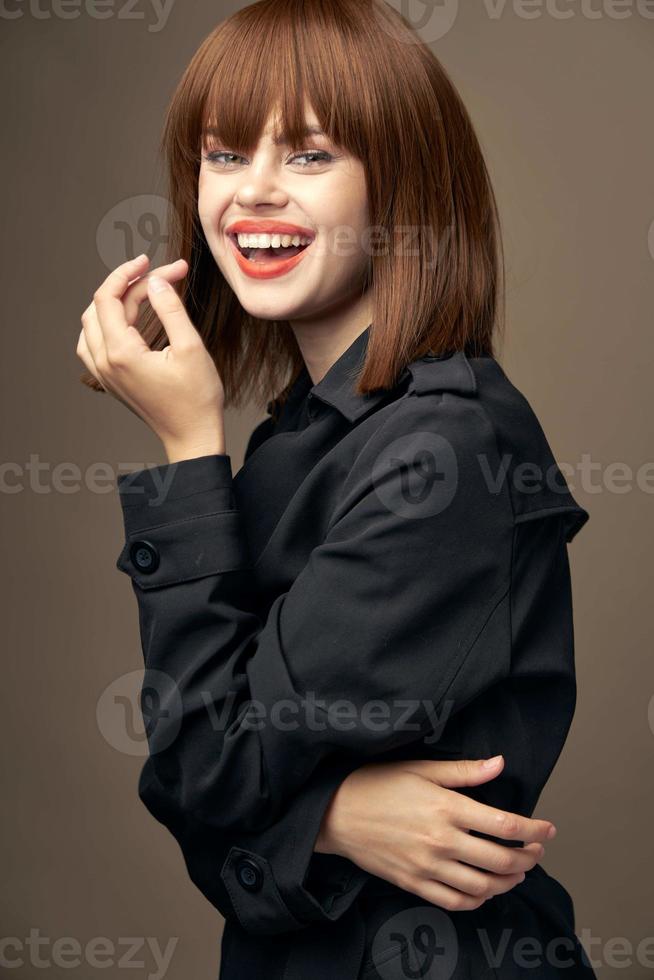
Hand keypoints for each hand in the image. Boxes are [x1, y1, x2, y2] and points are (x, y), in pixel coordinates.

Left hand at [76, 254, 225, 458]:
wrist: (193, 437)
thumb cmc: (196, 398)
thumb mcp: (191, 348)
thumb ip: (171, 309)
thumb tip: (156, 282)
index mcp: (121, 353)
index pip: (108, 298)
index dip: (127, 273)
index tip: (150, 261)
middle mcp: (105, 363)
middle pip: (100, 307)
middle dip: (128, 285)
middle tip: (162, 277)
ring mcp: (104, 374)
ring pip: (91, 325)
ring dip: (113, 303)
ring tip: (143, 293)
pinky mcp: (110, 382)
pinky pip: (93, 344)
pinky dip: (106, 324)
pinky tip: (125, 320)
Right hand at [315, 755, 553, 911]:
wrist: (336, 812)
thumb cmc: (377, 784)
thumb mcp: (421, 768)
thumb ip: (464, 771)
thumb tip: (499, 764)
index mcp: (446, 807)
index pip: (504, 825)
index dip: (533, 830)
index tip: (548, 830)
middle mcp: (441, 840)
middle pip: (500, 860)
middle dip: (527, 858)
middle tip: (536, 851)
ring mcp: (427, 866)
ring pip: (482, 887)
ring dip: (507, 882)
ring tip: (517, 872)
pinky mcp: (414, 883)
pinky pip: (455, 902)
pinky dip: (477, 901)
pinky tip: (485, 891)